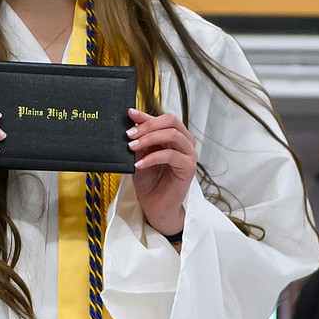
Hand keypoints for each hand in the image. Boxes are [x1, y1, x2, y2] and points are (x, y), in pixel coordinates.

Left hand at [127, 108, 196, 241]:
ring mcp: (189, 154)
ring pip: (172, 135)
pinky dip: (152, 158)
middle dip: (148, 125)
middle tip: (130, 134)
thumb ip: (140, 140)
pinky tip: (139, 165)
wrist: (155, 205)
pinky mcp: (189, 167)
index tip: (130, 114)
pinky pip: (171, 155)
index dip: (146, 115)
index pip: (162, 118)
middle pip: (170, 121)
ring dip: (149, 138)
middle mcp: (185, 142)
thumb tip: (131, 123)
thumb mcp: (140, 155)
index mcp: (175, 136)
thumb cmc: (150, 181)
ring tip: (132, 147)